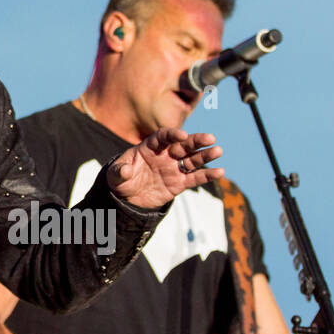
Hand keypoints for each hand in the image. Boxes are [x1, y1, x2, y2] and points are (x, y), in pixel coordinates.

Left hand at [106, 127, 223, 208]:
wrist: (127, 198)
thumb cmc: (120, 180)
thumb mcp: (114, 175)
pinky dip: (207, 175)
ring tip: (218, 151)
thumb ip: (119, 171)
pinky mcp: (179, 183)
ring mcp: (173, 168)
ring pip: (192, 160)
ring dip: (205, 155)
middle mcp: (165, 154)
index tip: (182, 135)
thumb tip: (124, 171)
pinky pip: (195, 178)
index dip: (172, 135)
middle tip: (210, 137)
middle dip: (196, 141)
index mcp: (150, 147)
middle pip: (183, 145)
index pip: (163, 137)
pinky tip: (219, 172)